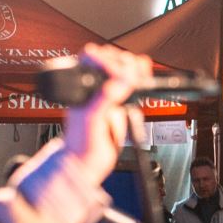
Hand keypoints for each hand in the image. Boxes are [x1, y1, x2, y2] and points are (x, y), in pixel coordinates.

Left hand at [59, 44, 152, 183]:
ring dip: (133, 71)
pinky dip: (139, 83)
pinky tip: (143, 79)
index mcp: (82, 87)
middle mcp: (95, 90)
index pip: (94, 60)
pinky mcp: (120, 109)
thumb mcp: (91, 116)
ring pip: (123, 76)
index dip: (109, 60)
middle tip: (133, 70)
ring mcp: (108, 99)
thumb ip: (106, 98)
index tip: (120, 71)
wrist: (85, 163)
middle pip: (112, 64)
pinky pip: (131, 91)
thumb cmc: (79, 141)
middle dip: (124, 63)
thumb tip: (122, 81)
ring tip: (141, 71)